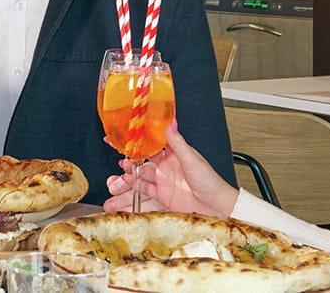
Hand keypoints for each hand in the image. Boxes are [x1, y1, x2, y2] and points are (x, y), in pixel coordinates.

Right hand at [102, 122, 240, 216]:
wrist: (218, 207)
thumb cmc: (210, 181)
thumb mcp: (192, 159)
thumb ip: (177, 143)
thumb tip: (171, 122)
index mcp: (171, 155)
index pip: (147, 146)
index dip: (132, 144)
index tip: (115, 140)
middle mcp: (165, 169)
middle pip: (139, 167)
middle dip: (125, 171)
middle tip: (114, 175)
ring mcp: (163, 184)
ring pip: (139, 183)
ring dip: (125, 187)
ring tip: (112, 193)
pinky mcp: (163, 199)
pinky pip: (144, 198)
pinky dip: (132, 200)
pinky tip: (122, 201)